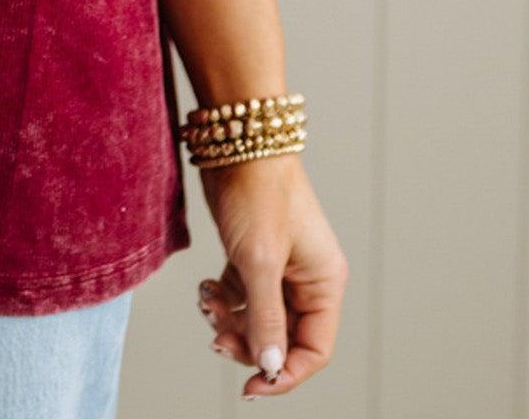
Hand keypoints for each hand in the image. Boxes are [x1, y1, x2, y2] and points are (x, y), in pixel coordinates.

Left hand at [194, 153, 348, 397]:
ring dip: (229, 321)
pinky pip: (241, 296)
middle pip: (283, 338)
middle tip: (214, 339)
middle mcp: (307, 278)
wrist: (236, 140)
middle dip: (248, 343)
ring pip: (258, 318)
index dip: (284, 374)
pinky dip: (222, 300)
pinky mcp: (255, 254)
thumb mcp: (259, 262)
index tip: (250, 387)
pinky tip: (204, 289)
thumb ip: (265, 318)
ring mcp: (281, 267)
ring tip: (205, 302)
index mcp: (324, 283)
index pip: (314, 350)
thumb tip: (270, 366)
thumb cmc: (257, 193)